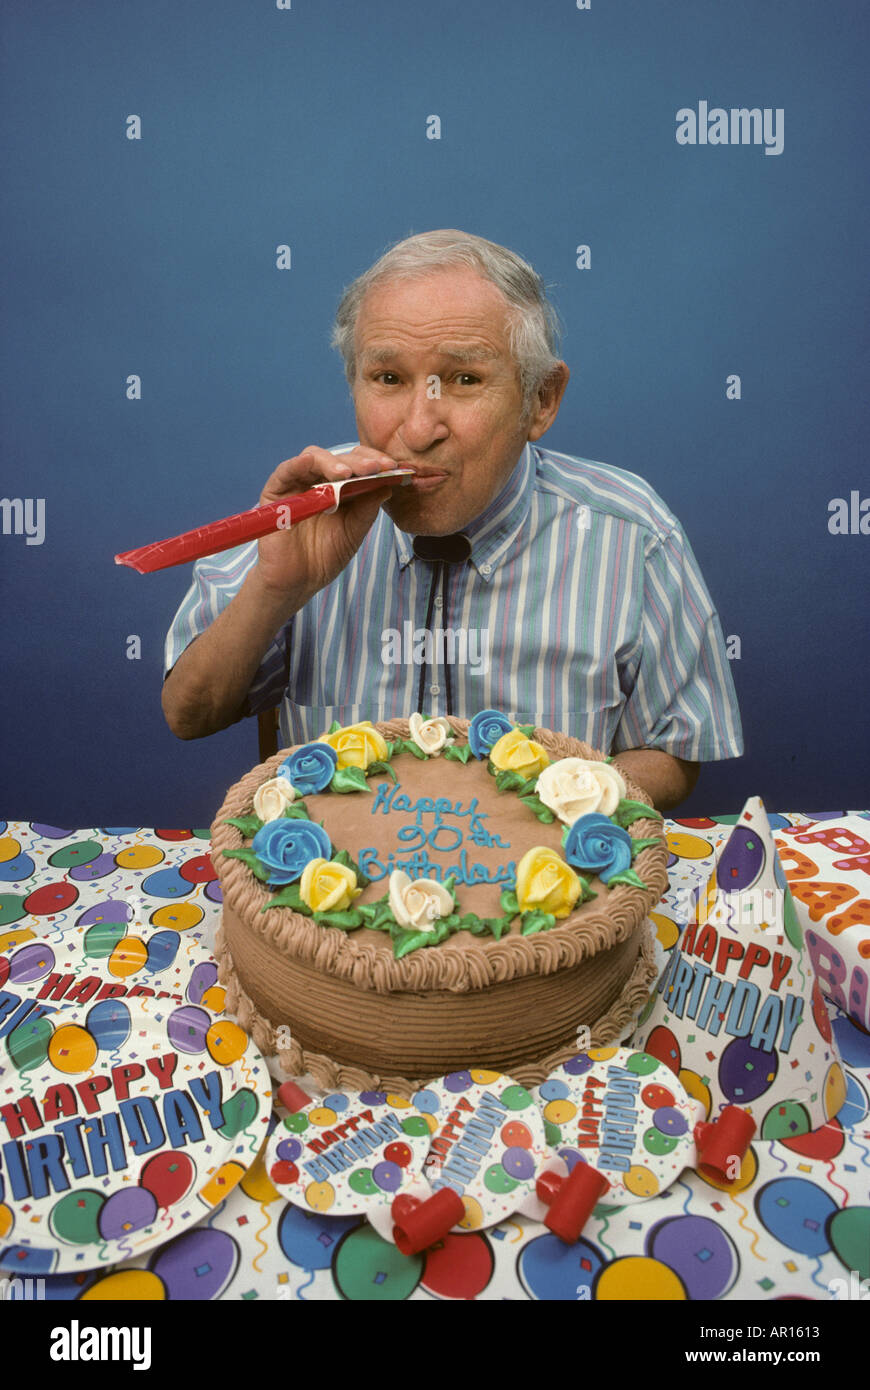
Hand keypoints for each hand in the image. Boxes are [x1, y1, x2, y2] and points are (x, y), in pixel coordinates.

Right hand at [255, 445, 399, 597]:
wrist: (298, 582)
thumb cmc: (325, 557)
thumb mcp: (354, 532)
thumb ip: (367, 508)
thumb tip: (388, 485)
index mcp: (341, 488)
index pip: (358, 465)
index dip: (375, 462)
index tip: (394, 468)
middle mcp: (320, 481)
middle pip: (339, 458)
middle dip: (360, 461)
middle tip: (376, 467)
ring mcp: (298, 484)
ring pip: (314, 458)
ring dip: (333, 462)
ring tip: (347, 473)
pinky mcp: (276, 492)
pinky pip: (285, 471)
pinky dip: (297, 464)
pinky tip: (310, 462)